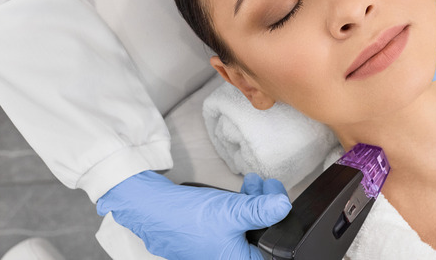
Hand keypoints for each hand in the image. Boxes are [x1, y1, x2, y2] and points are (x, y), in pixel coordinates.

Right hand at [97, 171, 290, 259]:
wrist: (151, 210)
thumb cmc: (187, 218)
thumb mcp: (233, 211)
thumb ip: (261, 211)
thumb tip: (283, 207)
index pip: (271, 250)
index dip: (280, 224)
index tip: (281, 201)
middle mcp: (227, 259)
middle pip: (260, 236)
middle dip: (267, 208)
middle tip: (269, 188)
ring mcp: (217, 250)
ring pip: (246, 227)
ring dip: (254, 203)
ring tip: (256, 183)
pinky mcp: (209, 238)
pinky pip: (232, 224)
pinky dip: (239, 207)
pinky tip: (243, 189)